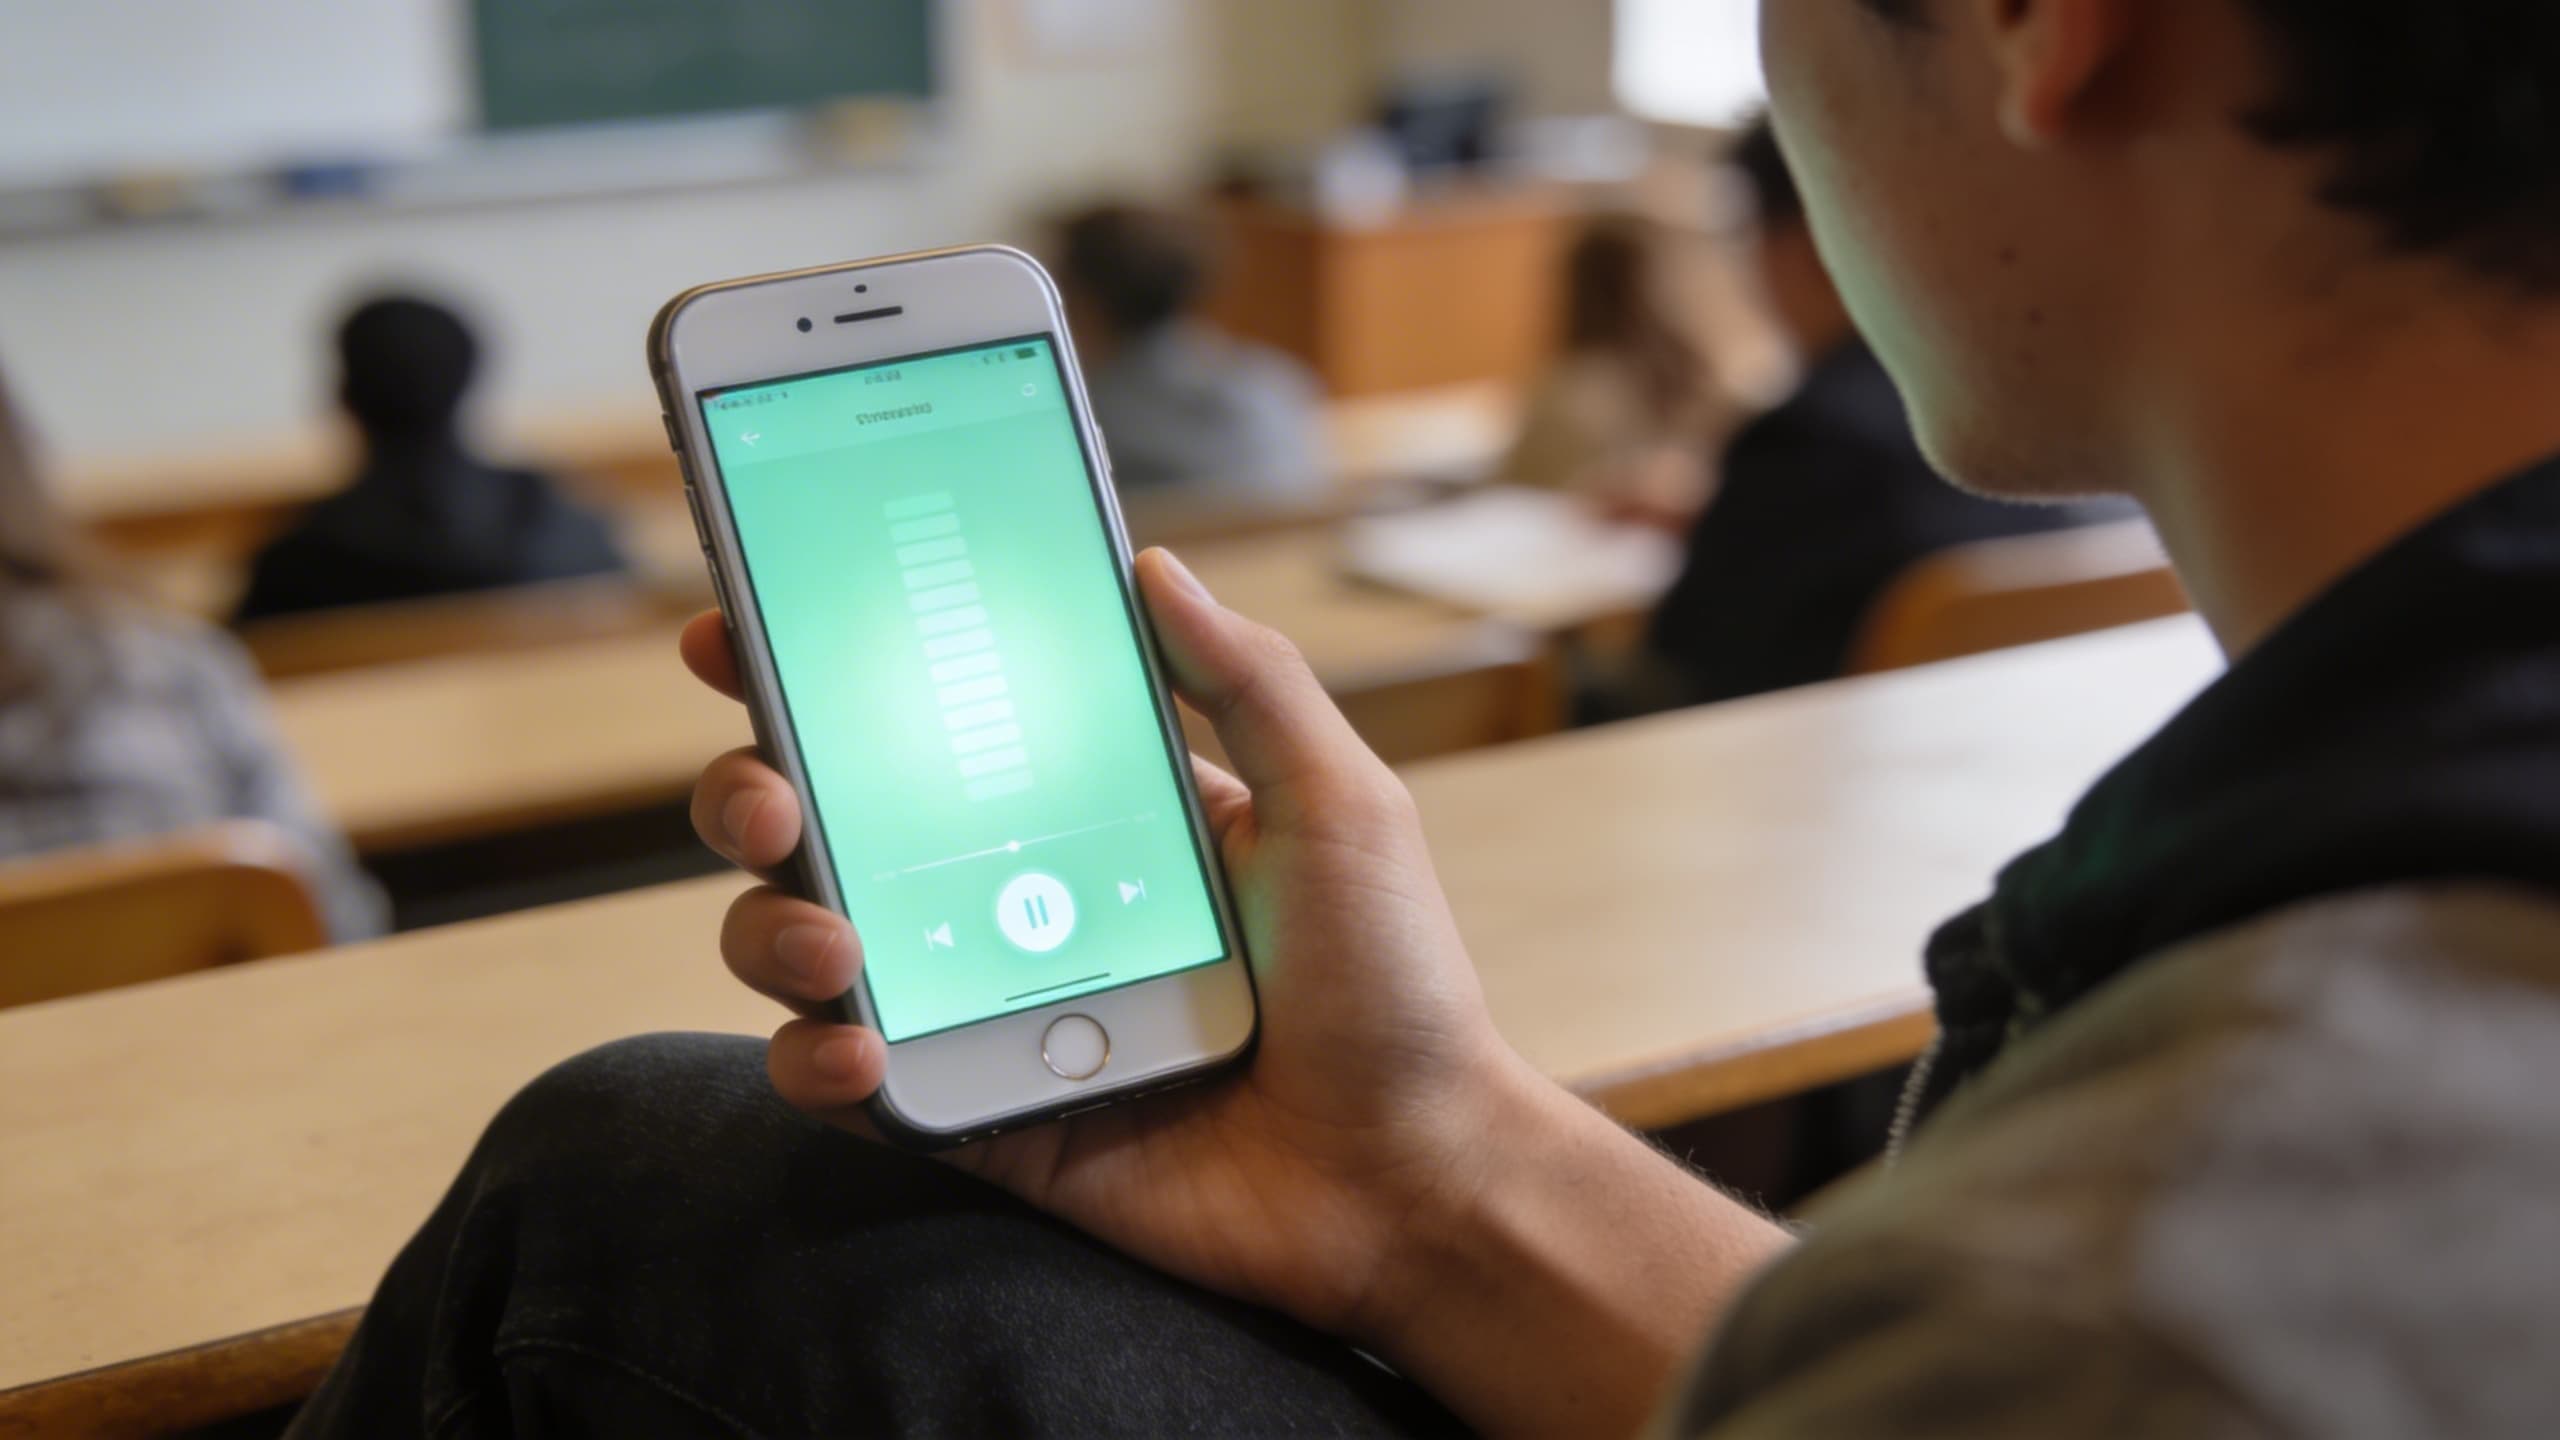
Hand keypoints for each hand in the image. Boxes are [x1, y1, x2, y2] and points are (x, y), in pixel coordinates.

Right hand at [681, 547, 1541, 1343]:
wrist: (1415, 1180)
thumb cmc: (1397, 989)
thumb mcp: (1339, 807)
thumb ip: (1249, 682)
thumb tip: (1153, 563)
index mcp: (1092, 812)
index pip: (934, 725)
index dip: (827, 674)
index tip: (741, 628)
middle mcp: (1017, 901)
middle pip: (832, 825)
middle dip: (756, 790)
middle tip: (772, 794)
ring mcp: (987, 1012)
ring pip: (809, 946)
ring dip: (771, 925)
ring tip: (826, 936)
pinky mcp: (979, 1120)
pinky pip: (849, 1086)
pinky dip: (817, 1059)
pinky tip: (855, 1042)